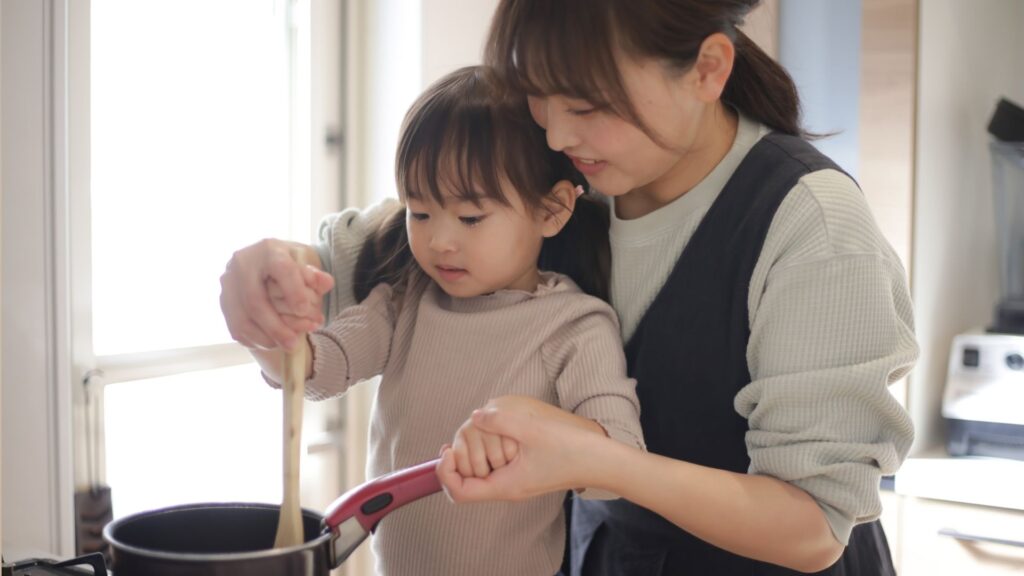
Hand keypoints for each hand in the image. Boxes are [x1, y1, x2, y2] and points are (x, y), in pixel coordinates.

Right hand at [219, 239, 333, 349]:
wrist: (265, 264)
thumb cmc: (290, 264)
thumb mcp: (305, 263)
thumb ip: (316, 276)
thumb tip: (326, 283)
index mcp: (268, 249)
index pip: (281, 269)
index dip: (293, 291)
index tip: (304, 310)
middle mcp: (243, 264)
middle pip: (255, 300)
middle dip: (276, 326)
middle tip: (294, 343)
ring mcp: (229, 284)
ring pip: (242, 319)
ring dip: (265, 338)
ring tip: (287, 346)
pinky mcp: (223, 302)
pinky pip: (236, 328)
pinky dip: (255, 340)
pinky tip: (273, 344)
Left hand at [438, 396, 608, 502]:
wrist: (601, 459)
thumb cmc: (571, 448)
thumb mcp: (532, 429)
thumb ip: (500, 421)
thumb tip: (475, 417)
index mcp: (506, 485)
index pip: (460, 492)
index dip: (446, 473)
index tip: (446, 450)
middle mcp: (508, 489)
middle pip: (466, 486)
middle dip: (456, 465)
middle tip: (454, 442)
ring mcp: (516, 483)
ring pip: (479, 477)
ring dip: (470, 458)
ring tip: (472, 436)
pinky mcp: (524, 474)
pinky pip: (495, 469)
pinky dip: (487, 454)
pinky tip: (492, 435)